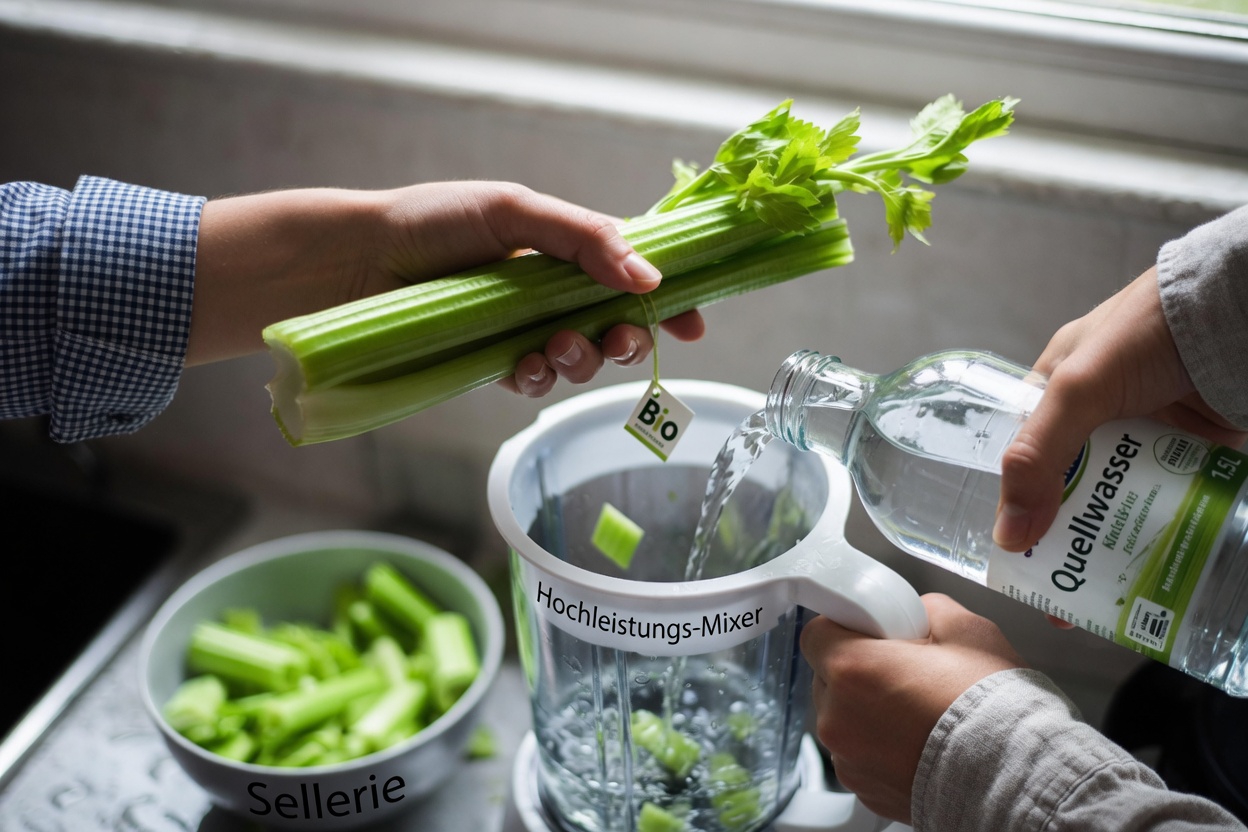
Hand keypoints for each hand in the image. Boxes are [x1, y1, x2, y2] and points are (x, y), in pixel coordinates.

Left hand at [189, 181, 703, 393]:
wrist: (355, 262)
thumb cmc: (432, 222)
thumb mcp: (515, 211)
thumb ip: (585, 240)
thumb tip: (650, 278)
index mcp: (563, 248)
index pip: (632, 275)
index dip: (667, 302)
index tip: (693, 326)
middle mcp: (549, 291)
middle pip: (615, 325)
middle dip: (627, 339)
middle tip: (618, 340)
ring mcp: (522, 329)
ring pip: (579, 360)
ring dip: (582, 360)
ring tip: (555, 348)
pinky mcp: (492, 363)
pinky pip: (535, 382)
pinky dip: (540, 378)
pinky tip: (526, 367)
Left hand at [801, 593, 1025, 823]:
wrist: (1018, 777)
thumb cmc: (992, 705)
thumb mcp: (966, 627)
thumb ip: (924, 609)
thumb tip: (914, 614)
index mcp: (851, 669)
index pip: (816, 634)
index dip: (846, 628)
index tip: (872, 632)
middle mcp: (837, 718)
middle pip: (828, 678)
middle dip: (859, 670)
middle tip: (906, 672)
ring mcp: (848, 759)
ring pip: (843, 719)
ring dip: (867, 711)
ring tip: (918, 712)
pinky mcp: (864, 790)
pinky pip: (859, 754)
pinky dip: (879, 747)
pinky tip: (919, 742)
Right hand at [993, 267, 1245, 551]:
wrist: (1232, 315)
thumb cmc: (1147, 333)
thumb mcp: (1077, 391)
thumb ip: (1038, 457)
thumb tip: (1007, 535)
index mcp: (1058, 389)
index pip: (1026, 452)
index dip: (1017, 497)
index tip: (1016, 546)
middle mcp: (1099, 413)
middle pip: (1072, 482)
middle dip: (1065, 526)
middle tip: (1056, 579)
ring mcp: (1147, 433)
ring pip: (1120, 495)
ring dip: (1114, 532)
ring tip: (1102, 585)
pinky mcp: (1190, 451)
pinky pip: (1168, 496)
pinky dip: (1160, 524)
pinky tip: (1150, 560)